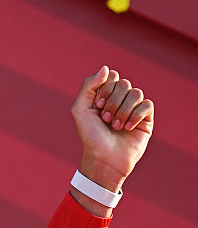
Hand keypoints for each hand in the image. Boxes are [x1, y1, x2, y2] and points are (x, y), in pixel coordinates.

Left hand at [70, 66, 153, 194]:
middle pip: (124, 83)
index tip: (96, 106)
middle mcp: (119, 100)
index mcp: (104, 96)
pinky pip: (147, 104)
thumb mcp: (80, 110)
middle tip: (105, 119)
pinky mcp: (146, 119)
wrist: (103, 159)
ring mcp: (133, 109)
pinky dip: (136, 115)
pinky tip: (127, 128)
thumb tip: (106, 68)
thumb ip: (89, 86)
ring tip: (115, 126)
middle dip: (112, 102)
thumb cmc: (90, 137)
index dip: (104, 89)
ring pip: (136, 93)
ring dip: (123, 110)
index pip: (111, 77)